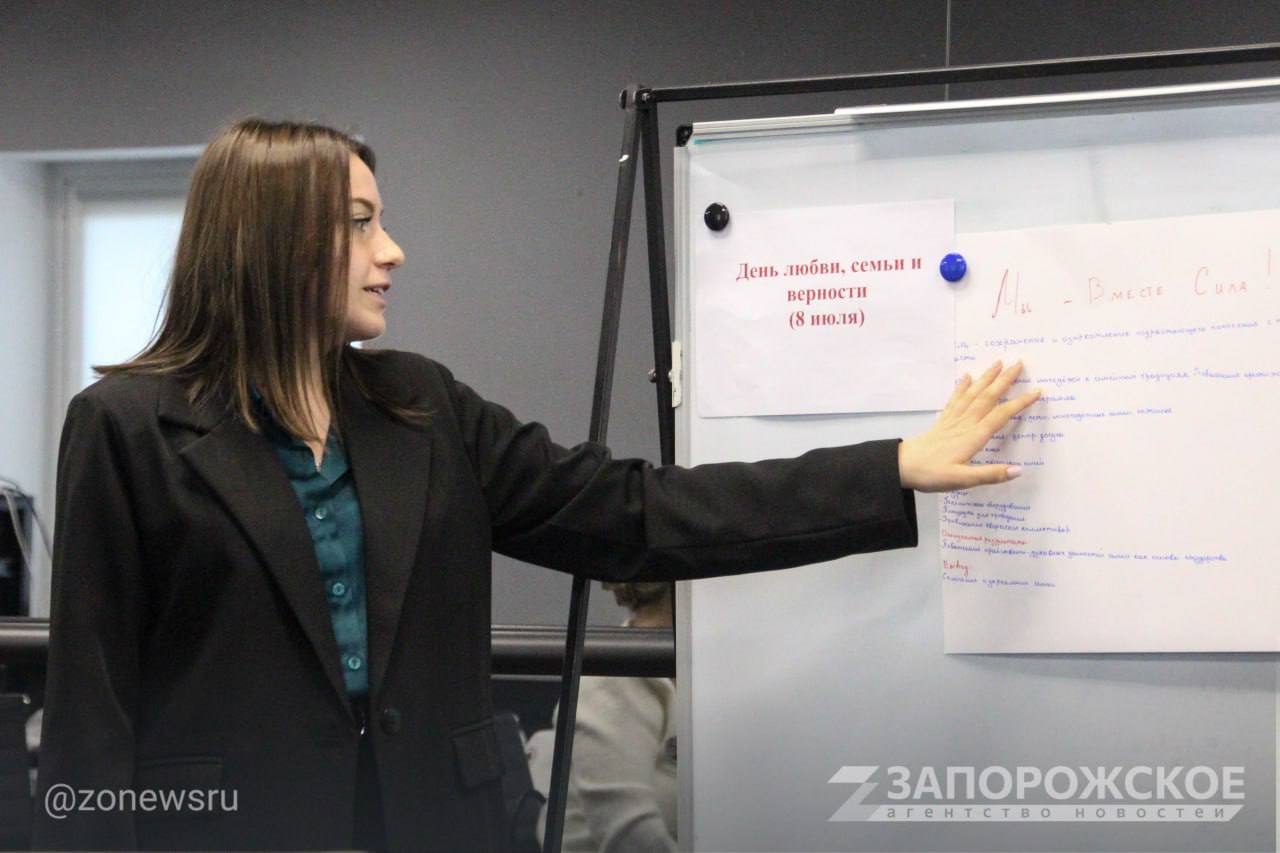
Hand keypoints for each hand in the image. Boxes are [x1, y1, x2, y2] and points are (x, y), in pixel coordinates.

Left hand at [898, 360, 1040, 492]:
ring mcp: (953, 420)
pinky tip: (966, 377)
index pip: (1001, 416)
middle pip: (988, 397)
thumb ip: (990, 475)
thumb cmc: (931, 474)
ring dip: (986, 378)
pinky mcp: (943, 422)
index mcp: (973, 437)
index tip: (1036, 391)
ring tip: (997, 363)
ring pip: (973, 394)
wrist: (902, 466)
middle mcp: (965, 424)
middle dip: (1004, 380)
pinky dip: (962, 387)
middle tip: (1019, 363)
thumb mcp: (962, 480)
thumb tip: (1018, 470)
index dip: (1019, 403)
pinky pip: (955, 400)